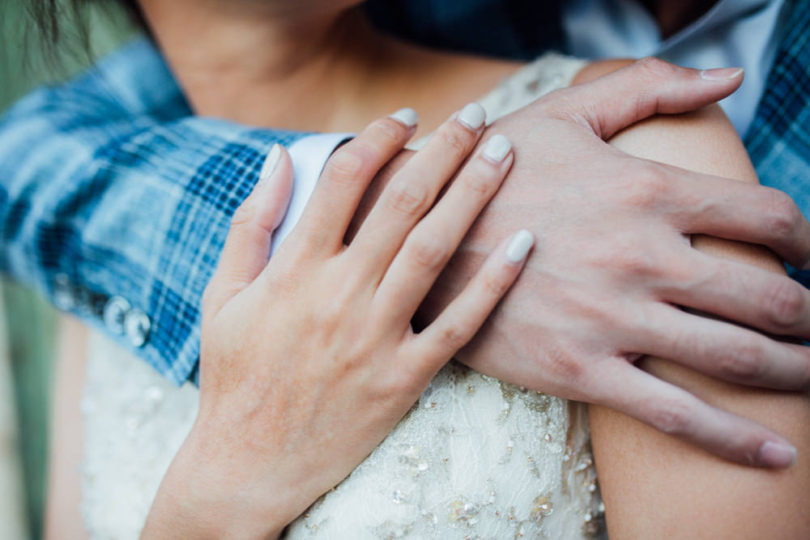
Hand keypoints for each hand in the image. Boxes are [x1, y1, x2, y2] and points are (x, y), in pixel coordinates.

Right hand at [142, 106, 530, 538]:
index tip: (406, 117)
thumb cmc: (233, 375)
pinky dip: (492, 283)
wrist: (248, 464)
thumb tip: (279, 157)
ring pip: (433, 251)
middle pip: (401, 204)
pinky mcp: (402, 378)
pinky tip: (524, 245)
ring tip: (504, 154)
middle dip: (444, 150)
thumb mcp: (222, 295)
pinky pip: (458, 325)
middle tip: (477, 116)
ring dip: (473, 195)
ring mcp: (374, 337)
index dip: (378, 137)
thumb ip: (251, 223)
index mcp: (292, 269)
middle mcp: (337, 295)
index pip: (343, 181)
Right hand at [417, 59, 809, 467]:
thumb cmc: (493, 172)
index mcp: (646, 190)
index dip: (809, 238)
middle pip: (769, 295)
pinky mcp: (582, 370)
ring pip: (736, 357)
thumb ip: (648, 86)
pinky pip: (675, 414)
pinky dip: (735, 437)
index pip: (768, 216)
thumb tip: (727, 75)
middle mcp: (643, 257)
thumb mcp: (563, 115)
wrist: (413, 238)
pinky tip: (778, 451)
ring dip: (796, 370)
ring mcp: (614, 320)